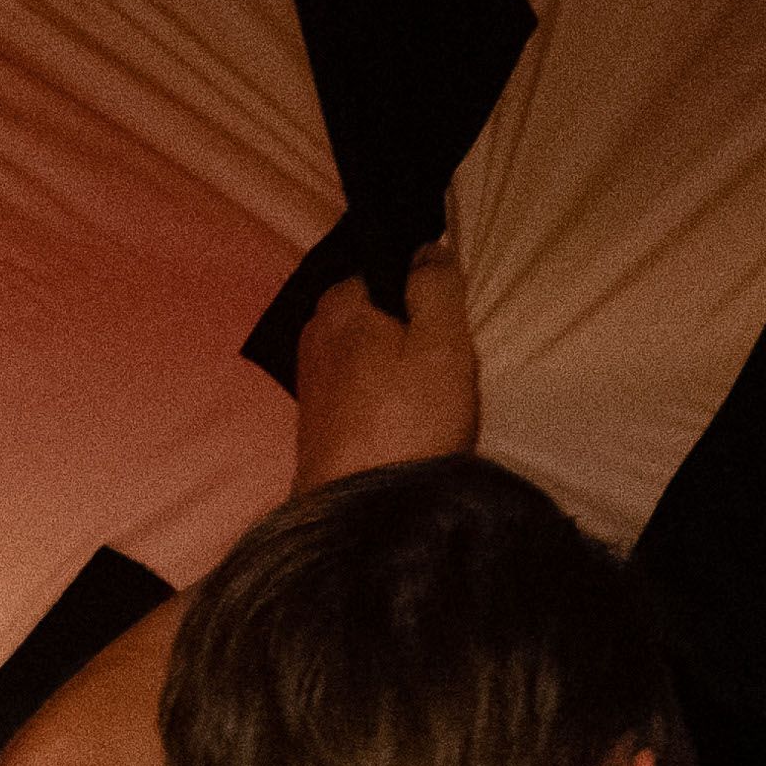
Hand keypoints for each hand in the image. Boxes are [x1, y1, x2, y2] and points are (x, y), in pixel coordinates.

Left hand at [292, 238, 480, 486]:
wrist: (361, 517)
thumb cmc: (406, 425)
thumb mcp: (441, 345)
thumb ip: (435, 288)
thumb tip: (429, 248)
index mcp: (339, 303)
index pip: (384, 269)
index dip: (423, 291)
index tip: (452, 325)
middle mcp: (314, 334)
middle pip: (377, 315)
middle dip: (412, 334)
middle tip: (447, 371)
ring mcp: (313, 381)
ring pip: (370, 356)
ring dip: (401, 373)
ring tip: (432, 404)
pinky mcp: (318, 423)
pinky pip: (362, 394)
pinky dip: (386, 403)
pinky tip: (408, 427)